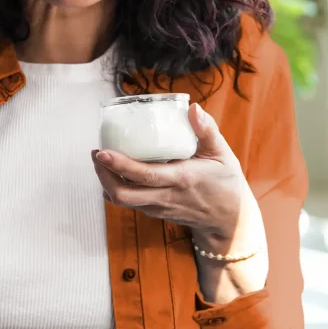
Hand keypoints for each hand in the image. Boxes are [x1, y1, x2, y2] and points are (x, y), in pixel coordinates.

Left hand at [91, 103, 264, 256]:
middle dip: (102, 174)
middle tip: (98, 152)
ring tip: (102, 159)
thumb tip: (193, 108)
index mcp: (181, 179)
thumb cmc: (226, 183)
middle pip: (123, 194)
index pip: (144, 175)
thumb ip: (207, 130)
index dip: (119, 165)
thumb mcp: (222, 154)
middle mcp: (165, 197)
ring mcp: (158, 207)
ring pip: (122, 201)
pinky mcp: (154, 212)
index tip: (102, 151)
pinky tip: (115, 171)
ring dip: (106, 181)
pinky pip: (129, 202)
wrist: (229, 220)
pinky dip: (116, 187)